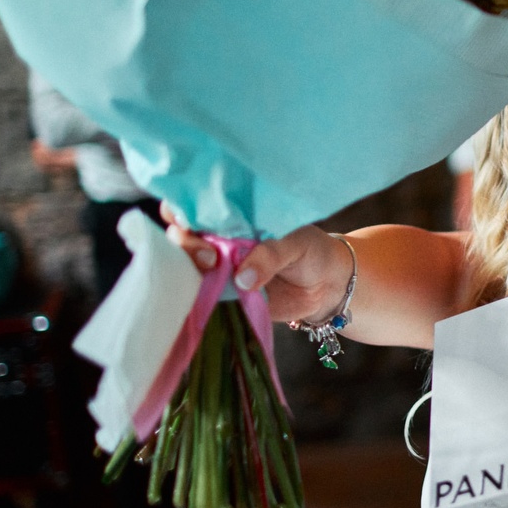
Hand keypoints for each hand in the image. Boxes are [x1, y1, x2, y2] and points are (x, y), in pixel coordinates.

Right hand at [160, 202, 351, 323]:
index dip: (180, 210)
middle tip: (210, 255)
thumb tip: (242, 279)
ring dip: (190, 272)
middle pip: (182, 240)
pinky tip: (205, 297)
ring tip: (213, 272)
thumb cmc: (312, 252)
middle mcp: (219, 243)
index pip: (194, 208)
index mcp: (233, 220)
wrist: (327, 286)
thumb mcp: (296, 244)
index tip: (186, 219)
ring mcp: (220, 271)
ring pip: (187, 270)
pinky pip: (204, 299)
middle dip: (186, 244)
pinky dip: (199, 299)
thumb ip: (270, 255)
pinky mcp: (226, 298)